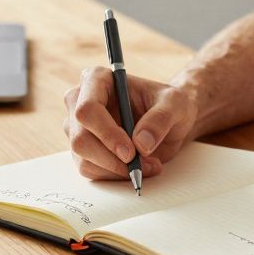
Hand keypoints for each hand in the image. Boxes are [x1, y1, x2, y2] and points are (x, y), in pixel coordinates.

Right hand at [63, 67, 198, 179]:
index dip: (106, 133)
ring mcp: (78, 127)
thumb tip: (141, 143)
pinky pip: (90, 170)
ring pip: (83, 158)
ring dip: (117, 169)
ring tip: (148, 165)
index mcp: (97, 80)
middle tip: (140, 165)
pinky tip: (137, 167)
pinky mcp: (82, 149)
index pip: (87, 109)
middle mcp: (80, 101)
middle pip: (80, 138)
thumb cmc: (168, 105)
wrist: (168, 121)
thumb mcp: (176, 104)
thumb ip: (161, 118)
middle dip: (112, 158)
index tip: (130, 152)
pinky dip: (115, 175)